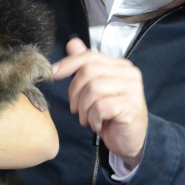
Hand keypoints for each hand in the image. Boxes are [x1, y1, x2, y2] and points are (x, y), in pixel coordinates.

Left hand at [51, 38, 147, 167]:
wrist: (131, 140)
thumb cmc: (111, 114)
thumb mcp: (97, 89)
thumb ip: (87, 66)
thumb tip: (72, 44)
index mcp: (120, 66)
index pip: (89, 57)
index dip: (68, 64)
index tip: (52, 73)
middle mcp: (129, 74)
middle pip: (89, 72)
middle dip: (75, 92)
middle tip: (75, 109)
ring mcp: (132, 90)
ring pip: (93, 89)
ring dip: (83, 108)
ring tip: (86, 119)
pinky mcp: (131, 107)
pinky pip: (100, 107)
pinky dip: (93, 118)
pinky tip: (96, 125)